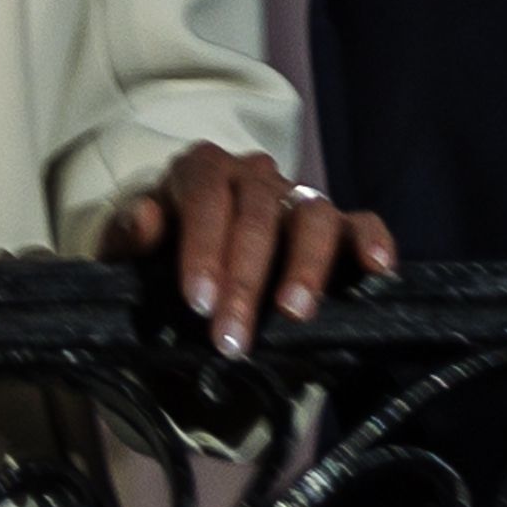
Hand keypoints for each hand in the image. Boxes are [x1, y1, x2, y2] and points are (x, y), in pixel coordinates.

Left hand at [98, 141, 397, 357]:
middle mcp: (253, 175)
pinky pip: (362, 220)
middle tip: (232, 337)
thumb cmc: (159, 249)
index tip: (199, 302)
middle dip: (245, 280)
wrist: (193, 255)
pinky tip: (378, 267)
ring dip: (305, 266)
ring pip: (312, 216)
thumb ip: (128, 233)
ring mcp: (297, 196)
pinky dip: (371, 239)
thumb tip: (145, 220)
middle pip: (257, 215)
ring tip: (293, 312)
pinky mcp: (337, 223)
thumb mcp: (129, 245)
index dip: (203, 250)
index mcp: (200, 170)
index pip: (205, 199)